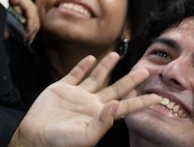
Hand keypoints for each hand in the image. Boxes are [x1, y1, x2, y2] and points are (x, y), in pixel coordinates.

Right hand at [8, 53, 161, 146]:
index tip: (157, 96)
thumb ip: (103, 122)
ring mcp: (77, 94)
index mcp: (100, 116)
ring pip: (97, 77)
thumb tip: (116, 104)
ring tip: (116, 55)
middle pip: (116, 88)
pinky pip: (75, 74)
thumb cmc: (62, 141)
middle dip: (131, 80)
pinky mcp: (62, 87)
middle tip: (147, 71)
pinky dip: (83, 66)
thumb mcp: (86, 137)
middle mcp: (92, 103)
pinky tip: (91, 58)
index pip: (126, 107)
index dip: (141, 102)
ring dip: (106, 66)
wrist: (36, 135)